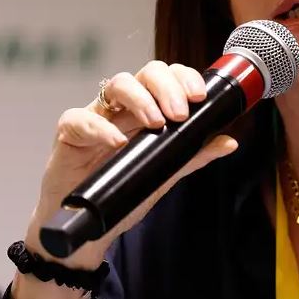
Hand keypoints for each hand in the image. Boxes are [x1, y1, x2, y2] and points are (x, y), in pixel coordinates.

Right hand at [23, 61, 237, 268]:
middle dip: (167, 87)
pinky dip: (101, 127)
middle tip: (180, 113)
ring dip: (141, 99)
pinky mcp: (69, 133)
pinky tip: (118, 142)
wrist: (88, 225)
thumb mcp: (165, 173)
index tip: (199, 97)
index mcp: (147, 110)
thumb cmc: (123, 191)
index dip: (183, 78)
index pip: (167, 78)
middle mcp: (123, 107)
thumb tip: (229, 141)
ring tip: (156, 123)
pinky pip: (81, 118)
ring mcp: (96, 116)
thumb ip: (193, 155)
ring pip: (116, 84)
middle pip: (145, 73)